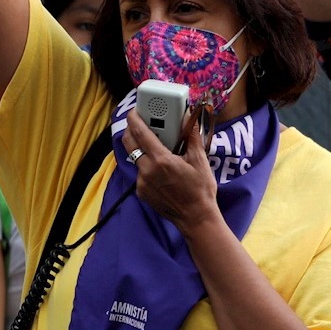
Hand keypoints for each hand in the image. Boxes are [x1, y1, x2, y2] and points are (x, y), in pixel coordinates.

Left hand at [122, 104, 219, 230]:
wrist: (196, 218)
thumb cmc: (200, 190)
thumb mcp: (200, 161)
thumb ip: (192, 137)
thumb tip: (189, 118)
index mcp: (161, 160)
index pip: (140, 133)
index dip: (134, 119)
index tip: (133, 111)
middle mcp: (147, 170)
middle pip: (129, 143)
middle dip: (131, 130)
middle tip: (139, 123)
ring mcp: (141, 182)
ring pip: (135, 159)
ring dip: (141, 149)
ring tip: (155, 146)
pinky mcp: (140, 192)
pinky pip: (139, 173)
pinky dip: (146, 166)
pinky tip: (160, 168)